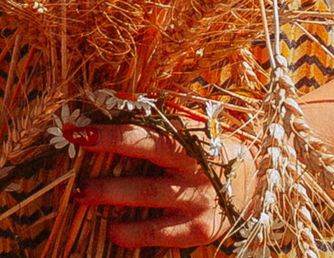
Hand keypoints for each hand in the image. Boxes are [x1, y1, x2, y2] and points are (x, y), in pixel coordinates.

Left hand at [66, 123, 245, 248]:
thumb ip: (157, 121)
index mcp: (191, 136)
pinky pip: (160, 233)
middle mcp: (195, 164)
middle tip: (78, 153)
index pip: (147, 128)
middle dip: (111, 145)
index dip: (111, 130)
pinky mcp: (198, 229)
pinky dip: (133, 233)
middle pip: (149, 152)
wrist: (255, 186)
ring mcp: (197, 198)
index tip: (79, 130)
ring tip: (82, 194)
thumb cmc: (210, 152)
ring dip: (111, 193)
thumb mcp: (193, 131)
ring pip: (148, 194)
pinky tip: (112, 230)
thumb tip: (114, 100)